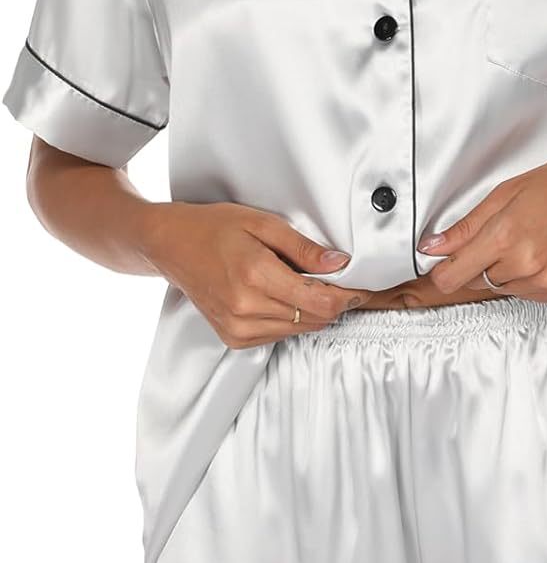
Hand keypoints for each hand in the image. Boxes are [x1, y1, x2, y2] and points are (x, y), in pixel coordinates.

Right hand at [142, 201, 371, 347]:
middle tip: (340, 282)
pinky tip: (282, 297)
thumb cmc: (212, 229)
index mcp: (255, 276)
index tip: (360, 286)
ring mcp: (237, 328)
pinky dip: (291, 319)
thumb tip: (339, 264)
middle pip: (315, 318)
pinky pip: (279, 335)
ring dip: (314, 311)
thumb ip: (304, 248)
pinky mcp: (233, 338)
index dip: (347, 295)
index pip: (320, 301)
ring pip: (300, 330)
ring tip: (307, 285)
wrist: (170, 246)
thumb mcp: (262, 223)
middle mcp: (245, 308)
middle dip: (334, 302)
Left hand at [417, 139, 546, 300]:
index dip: (442, 271)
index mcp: (504, 235)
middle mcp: (525, 264)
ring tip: (531, 239)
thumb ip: (466, 226)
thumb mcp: (508, 192)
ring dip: (506, 272)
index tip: (442, 263)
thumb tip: (432, 247)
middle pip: (476, 282)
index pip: (451, 276)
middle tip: (503, 235)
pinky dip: (530, 280)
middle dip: (479, 264)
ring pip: (503, 290)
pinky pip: (531, 296)